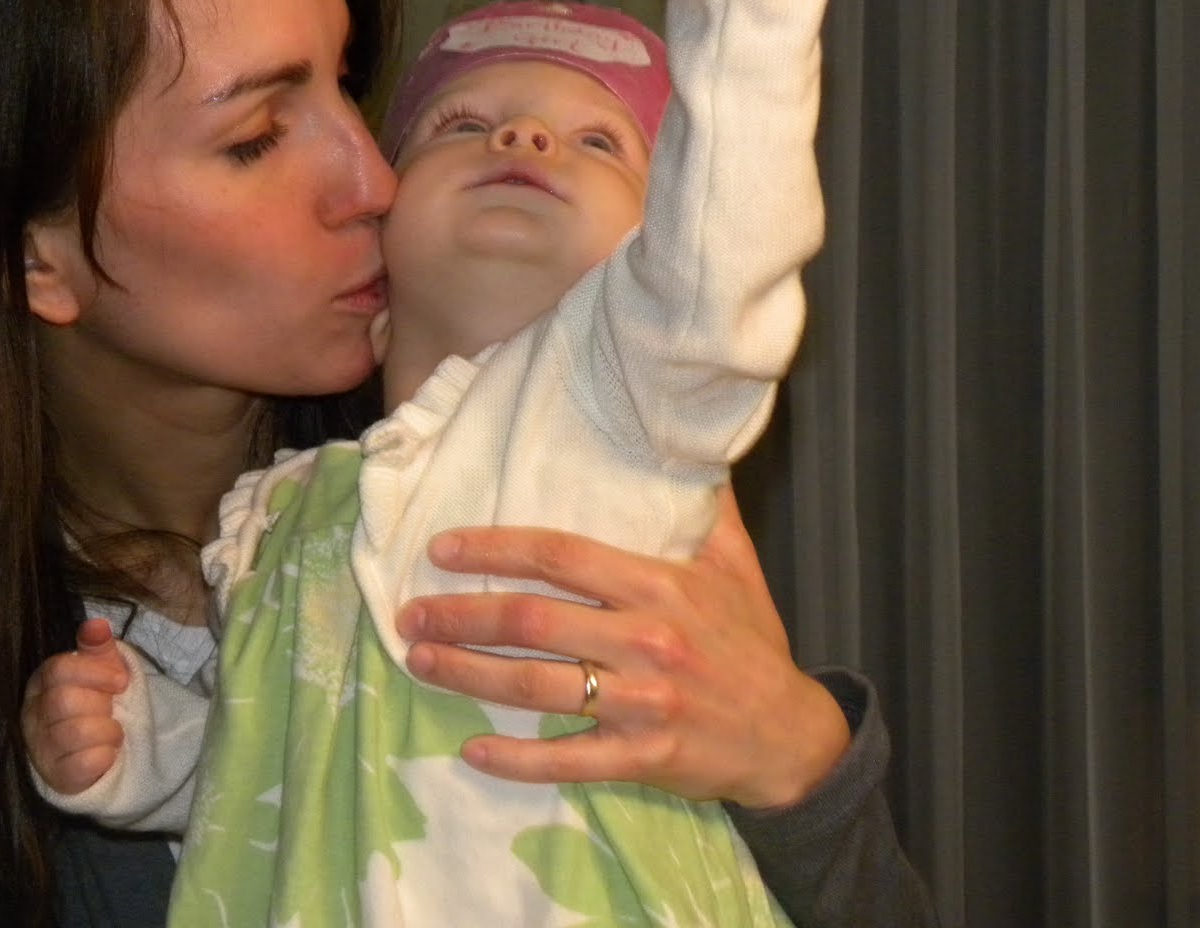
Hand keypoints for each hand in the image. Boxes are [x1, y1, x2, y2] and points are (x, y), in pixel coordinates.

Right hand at [20, 617, 129, 795]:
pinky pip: (84, 763)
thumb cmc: (95, 702)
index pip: (57, 669)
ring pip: (75, 732)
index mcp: (41, 683)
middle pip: (64, 700)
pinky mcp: (56, 777)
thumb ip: (97, 646)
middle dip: (100, 703)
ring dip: (108, 730)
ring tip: (111, 731)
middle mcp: (32, 715)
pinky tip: (106, 753)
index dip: (95, 673)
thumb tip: (96, 624)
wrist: (98, 748)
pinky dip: (105, 756)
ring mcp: (40, 748)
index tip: (121, 682)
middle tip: (110, 709)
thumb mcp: (100, 669)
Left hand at [394, 488, 850, 809]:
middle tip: (409, 611)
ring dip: (467, 674)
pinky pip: (567, 759)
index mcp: (660, 586)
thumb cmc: (751, 643)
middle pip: (533, 621)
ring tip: (420, 659)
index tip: (444, 547)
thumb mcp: (735, 564)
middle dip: (461, 614)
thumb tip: (683, 441)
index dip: (496, 548)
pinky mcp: (642, 758)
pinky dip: (516, 758)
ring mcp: (642, 703)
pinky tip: (472, 749)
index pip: (561, 556)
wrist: (790, 735)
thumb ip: (704, 506)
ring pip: (536, 687)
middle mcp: (646, 640)